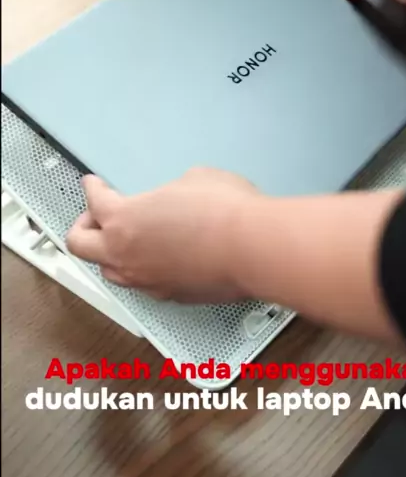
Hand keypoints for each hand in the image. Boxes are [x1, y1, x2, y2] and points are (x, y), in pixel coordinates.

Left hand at [66, 169, 258, 302]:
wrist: (253, 249)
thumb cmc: (224, 211)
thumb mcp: (193, 180)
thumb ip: (169, 192)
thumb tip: (176, 199)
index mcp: (122, 220)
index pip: (94, 203)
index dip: (93, 189)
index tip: (94, 185)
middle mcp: (126, 256)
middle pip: (81, 247)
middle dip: (86, 228)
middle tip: (98, 217)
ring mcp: (147, 281)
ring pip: (111, 272)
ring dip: (112, 254)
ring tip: (128, 242)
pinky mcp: (171, 296)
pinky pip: (144, 284)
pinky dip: (144, 270)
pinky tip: (161, 259)